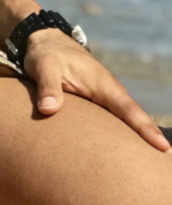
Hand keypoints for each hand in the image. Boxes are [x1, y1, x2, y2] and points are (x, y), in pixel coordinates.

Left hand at [24, 29, 168, 151]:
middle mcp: (108, 92)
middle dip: (150, 139)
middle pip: (133, 119)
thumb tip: (49, 110)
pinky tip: (123, 150)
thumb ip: (48, 87)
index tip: (163, 147)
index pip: (129, 110)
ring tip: (151, 163)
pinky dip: (120, 133)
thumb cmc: (46, 54)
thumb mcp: (44, 67)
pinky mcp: (93, 102)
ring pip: (124, 120)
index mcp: (103, 84)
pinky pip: (111, 120)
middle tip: (167, 161)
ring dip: (137, 138)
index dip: (146, 129)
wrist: (45, 41)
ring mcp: (102, 98)